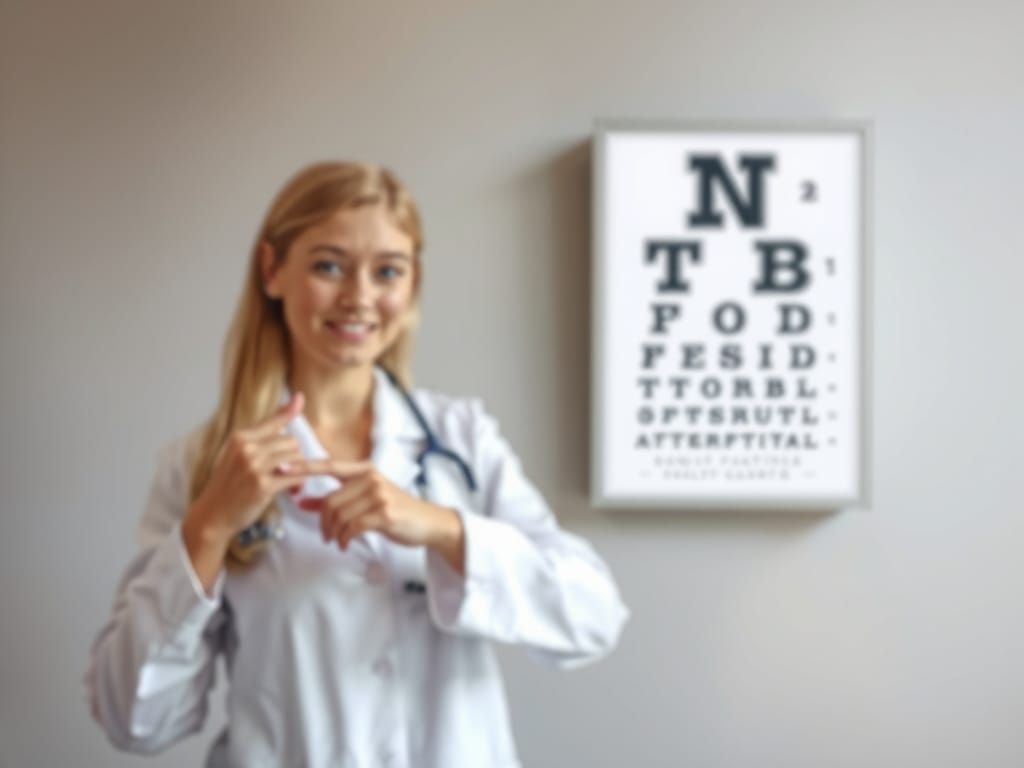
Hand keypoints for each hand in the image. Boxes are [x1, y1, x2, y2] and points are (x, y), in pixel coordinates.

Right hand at [184, 391, 312, 550]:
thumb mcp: (236, 454)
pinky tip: (295, 489)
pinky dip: (299, 483)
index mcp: (240, 437)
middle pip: (291, 441)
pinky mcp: (264, 486)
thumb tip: (282, 419)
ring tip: (290, 480)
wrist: (213, 514)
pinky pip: (296, 477)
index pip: (273, 421)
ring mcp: (255, 466)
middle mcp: (247, 448)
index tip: (300, 397)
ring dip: (298, 469)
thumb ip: (258, 438)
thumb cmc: (228, 484)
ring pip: (295, 457)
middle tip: (287, 469)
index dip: (289, 410)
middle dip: (293, 454)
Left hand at [287, 458, 463, 564]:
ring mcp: (379, 494)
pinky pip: (352, 526)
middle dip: (322, 522)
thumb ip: (334, 499)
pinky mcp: (384, 513)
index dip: (304, 467)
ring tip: (338, 541)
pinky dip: (344, 539)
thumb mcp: (364, 500)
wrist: (427, 522)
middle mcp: (371, 478)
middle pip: (330, 500)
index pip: (328, 466)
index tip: (282, 469)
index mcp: (364, 470)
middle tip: (325, 536)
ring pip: (339, 515)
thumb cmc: (394, 510)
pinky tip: (346, 544)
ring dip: (333, 533)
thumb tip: (302, 501)